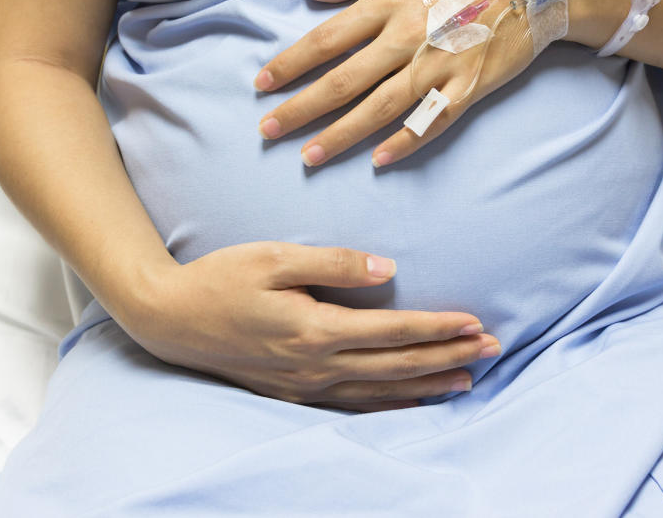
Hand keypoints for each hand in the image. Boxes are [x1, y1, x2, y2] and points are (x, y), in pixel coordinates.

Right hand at [115, 241, 500, 411]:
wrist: (170, 319)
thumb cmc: (221, 279)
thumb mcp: (274, 257)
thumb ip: (335, 263)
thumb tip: (389, 270)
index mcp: (314, 329)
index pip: (393, 331)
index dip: (437, 328)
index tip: (475, 322)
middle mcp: (315, 365)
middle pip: (396, 365)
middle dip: (448, 357)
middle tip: (493, 349)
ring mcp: (304, 386)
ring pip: (381, 391)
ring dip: (428, 384)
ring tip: (468, 379)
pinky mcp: (293, 393)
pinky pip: (354, 405)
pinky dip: (390, 405)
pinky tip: (412, 401)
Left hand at [254, 0, 539, 166]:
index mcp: (391, 1)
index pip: (327, 39)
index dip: (290, 64)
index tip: (261, 84)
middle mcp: (409, 35)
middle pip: (344, 81)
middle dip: (301, 108)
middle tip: (269, 130)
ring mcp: (440, 65)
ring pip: (380, 108)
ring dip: (341, 135)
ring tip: (309, 156)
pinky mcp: (469, 87)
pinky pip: (431, 121)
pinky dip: (405, 142)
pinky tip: (379, 160)